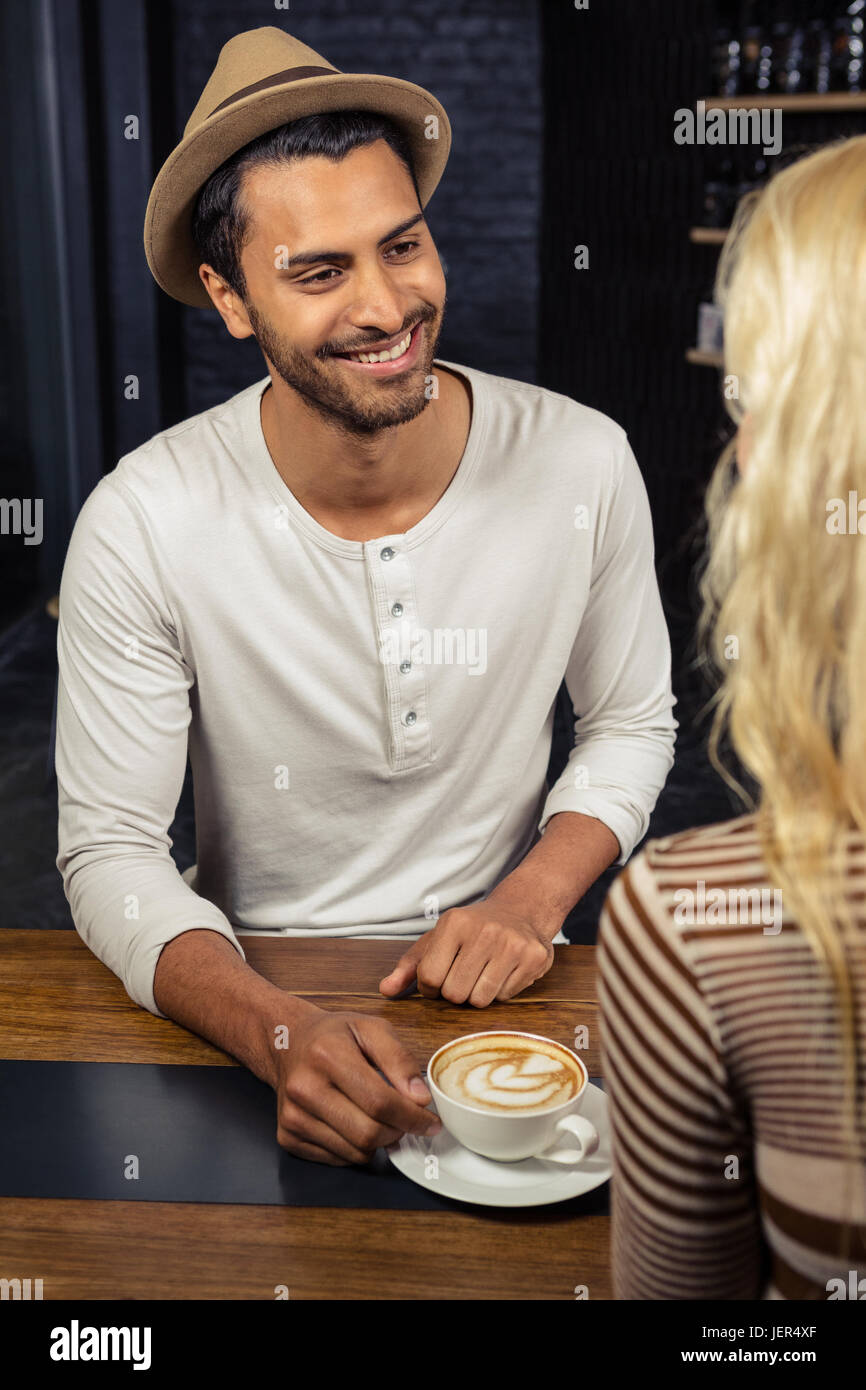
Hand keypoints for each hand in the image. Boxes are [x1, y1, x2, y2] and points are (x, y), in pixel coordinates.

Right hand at [272, 1004, 441, 1165]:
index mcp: (327, 1054)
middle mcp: (304, 1088)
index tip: (430, 1121)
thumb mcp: (371, 1028)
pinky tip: (354, 1124)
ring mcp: (292, 1116)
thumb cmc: (333, 1036)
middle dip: (397, 1132)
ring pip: (354, 1153)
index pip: (380, 1101)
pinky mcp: (287, 1136)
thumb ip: (400, 1059)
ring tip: (379, 1119)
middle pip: (368, 1133)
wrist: (287, 1043)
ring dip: (378, 1143)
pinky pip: (337, 1159)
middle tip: (405, 1120)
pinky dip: (355, 1149)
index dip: (412, 1117)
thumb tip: (419, 1098)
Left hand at [378, 898, 555, 1007]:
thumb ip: (410, 966)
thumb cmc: (471, 930)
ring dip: (476, 995)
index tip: (438, 979)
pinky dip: (499, 991)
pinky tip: (502, 971)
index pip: (429, 976)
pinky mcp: (533, 957)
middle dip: (454, 992)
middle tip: (462, 976)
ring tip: (481, 974)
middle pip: (454, 993)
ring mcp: (512, 944)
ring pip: (480, 1000)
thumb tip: (385, 990)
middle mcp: (484, 930)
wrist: (521, 910)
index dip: (430, 987)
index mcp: (454, 923)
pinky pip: (504, 997)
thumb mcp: (437, 939)